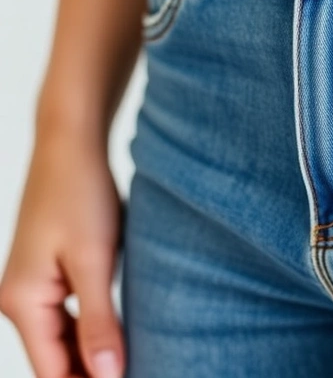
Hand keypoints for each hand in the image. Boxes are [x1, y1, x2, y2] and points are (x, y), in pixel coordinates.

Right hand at [0, 133, 124, 377]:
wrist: (71, 148)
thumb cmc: (81, 197)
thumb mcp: (95, 262)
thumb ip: (99, 323)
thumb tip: (106, 376)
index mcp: (23, 303)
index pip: (52, 371)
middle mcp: (18, 302)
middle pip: (56, 360)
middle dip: (92, 373)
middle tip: (143, 372)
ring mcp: (31, 289)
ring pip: (64, 341)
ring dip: (94, 355)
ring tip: (137, 364)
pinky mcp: (48, 276)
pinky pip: (69, 318)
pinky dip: (93, 332)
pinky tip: (121, 339)